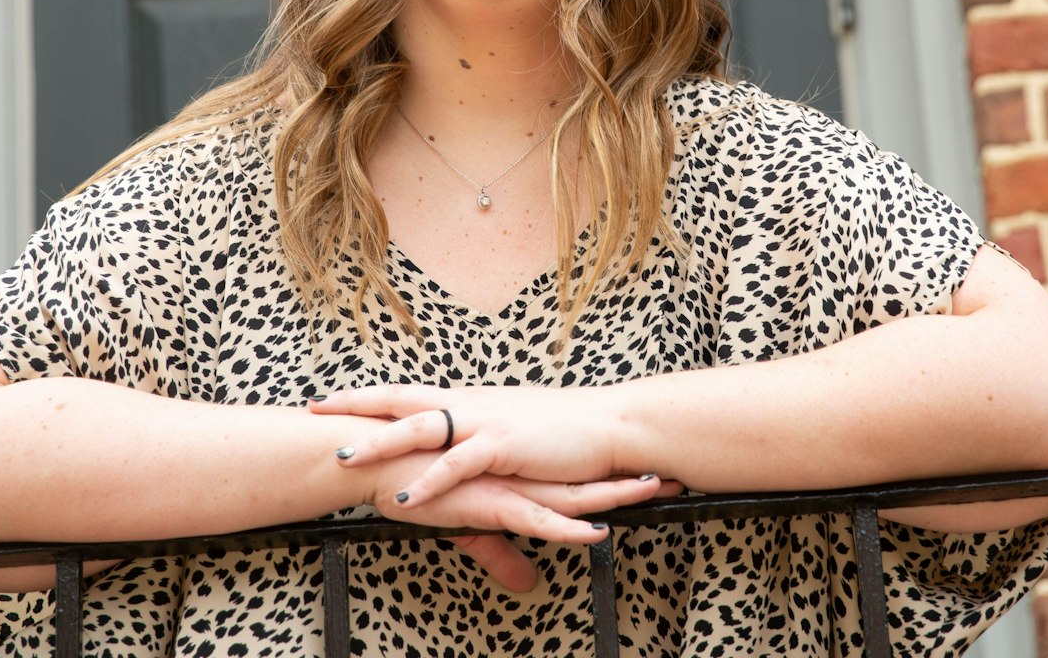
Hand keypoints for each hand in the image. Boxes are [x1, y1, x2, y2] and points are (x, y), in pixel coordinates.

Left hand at [315, 383, 634, 506]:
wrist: (610, 424)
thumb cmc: (566, 432)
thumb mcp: (513, 431)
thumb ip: (481, 439)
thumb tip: (458, 446)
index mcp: (469, 401)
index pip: (408, 393)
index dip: (368, 395)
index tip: (330, 397)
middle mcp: (471, 404)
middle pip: (402, 398)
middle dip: (356, 403)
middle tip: (314, 407)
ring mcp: (486, 421)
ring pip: (422, 427)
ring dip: (380, 442)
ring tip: (343, 458)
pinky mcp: (505, 445)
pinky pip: (458, 464)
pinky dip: (428, 480)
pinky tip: (403, 495)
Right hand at [359, 450, 673, 592]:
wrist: (372, 460)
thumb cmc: (411, 484)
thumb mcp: (465, 528)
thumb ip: (500, 557)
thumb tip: (527, 587)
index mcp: (516, 472)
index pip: (575, 475)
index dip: (614, 477)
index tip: (651, 473)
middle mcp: (519, 475)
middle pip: (587, 480)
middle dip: (631, 481)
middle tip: (675, 477)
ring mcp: (507, 486)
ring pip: (571, 496)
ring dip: (614, 496)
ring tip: (654, 491)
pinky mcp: (488, 502)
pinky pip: (536, 520)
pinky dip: (568, 529)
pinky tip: (596, 533)